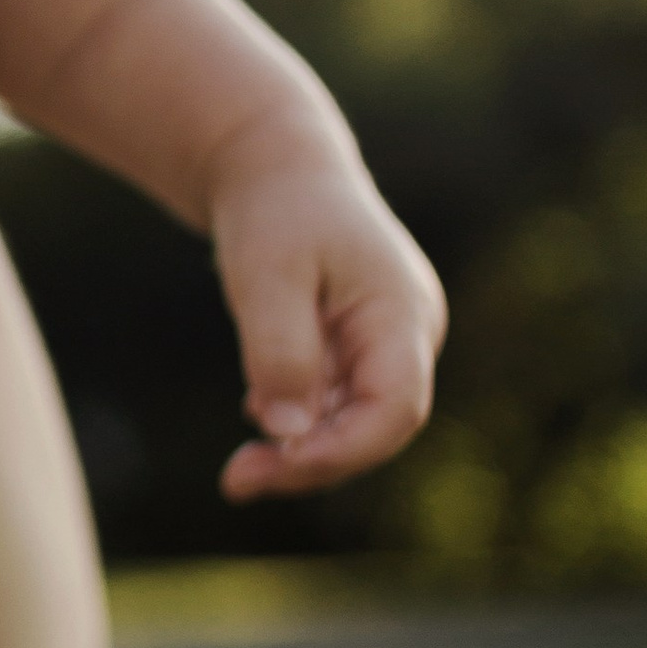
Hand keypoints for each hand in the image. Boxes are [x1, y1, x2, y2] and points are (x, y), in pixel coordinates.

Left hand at [207, 124, 446, 498]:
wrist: (273, 166)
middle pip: (377, 428)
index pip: (396, 410)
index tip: (276, 462)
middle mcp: (409, 333)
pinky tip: (256, 412)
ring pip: (356, 422)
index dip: (341, 451)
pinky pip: (339, 403)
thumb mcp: (266, 276)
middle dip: (312, 463)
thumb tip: (289, 435)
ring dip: (302, 451)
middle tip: (237, 482)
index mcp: (402, 312)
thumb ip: (280, 353)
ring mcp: (389, 342)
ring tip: (240, 469)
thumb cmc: (272, 211)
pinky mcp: (361, 348)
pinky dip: (299, 423)